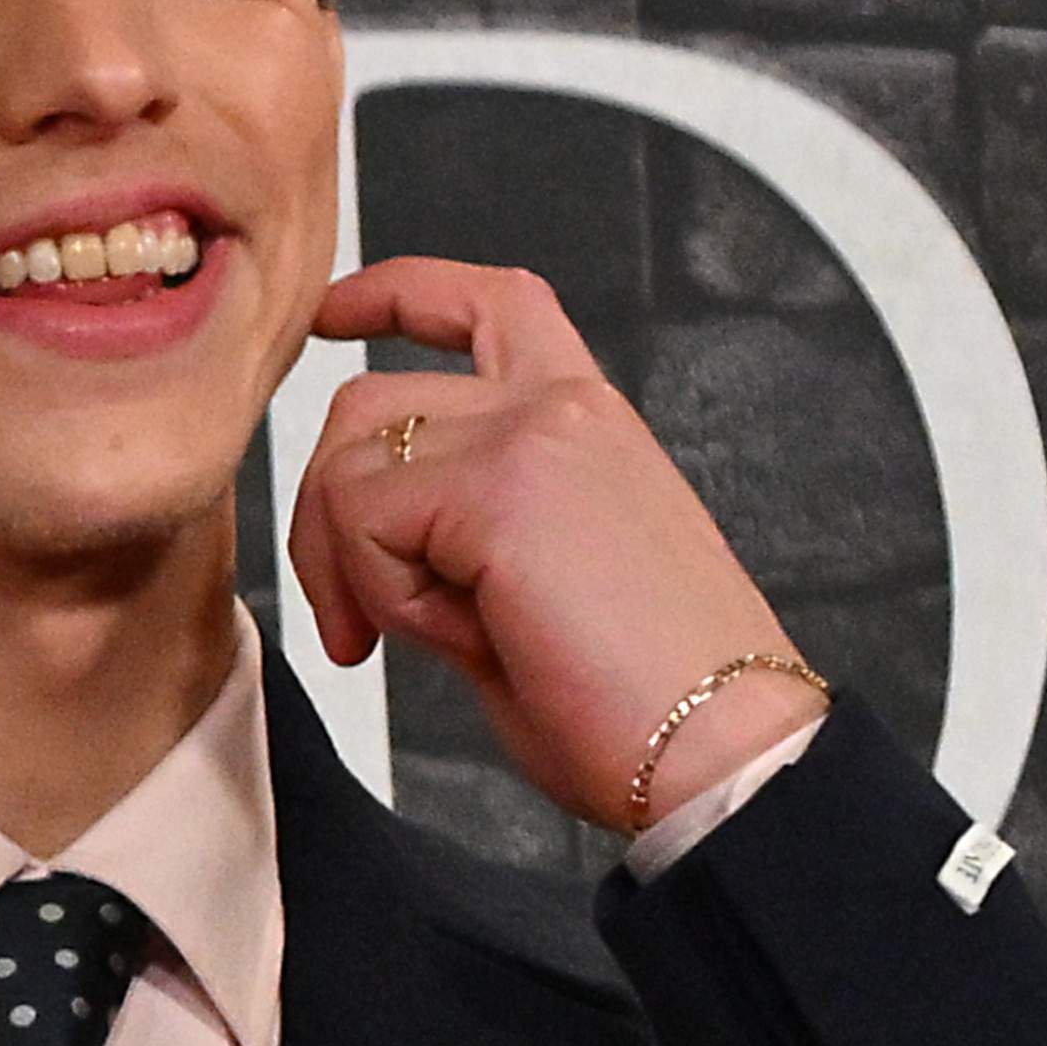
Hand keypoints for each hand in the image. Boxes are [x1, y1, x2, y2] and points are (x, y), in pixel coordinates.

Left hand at [283, 257, 814, 836]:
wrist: (720, 752)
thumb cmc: (640, 701)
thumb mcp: (534, 585)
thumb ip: (458, 530)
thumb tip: (361, 534)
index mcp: (585, 420)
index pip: (485, 305)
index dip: (393, 293)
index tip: (331, 316)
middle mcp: (561, 407)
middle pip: (367, 404)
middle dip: (326, 521)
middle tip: (357, 632)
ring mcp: (532, 436)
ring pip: (348, 465)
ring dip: (359, 571)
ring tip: (445, 641)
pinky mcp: (500, 487)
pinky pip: (363, 521)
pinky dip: (383, 596)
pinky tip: (463, 641)